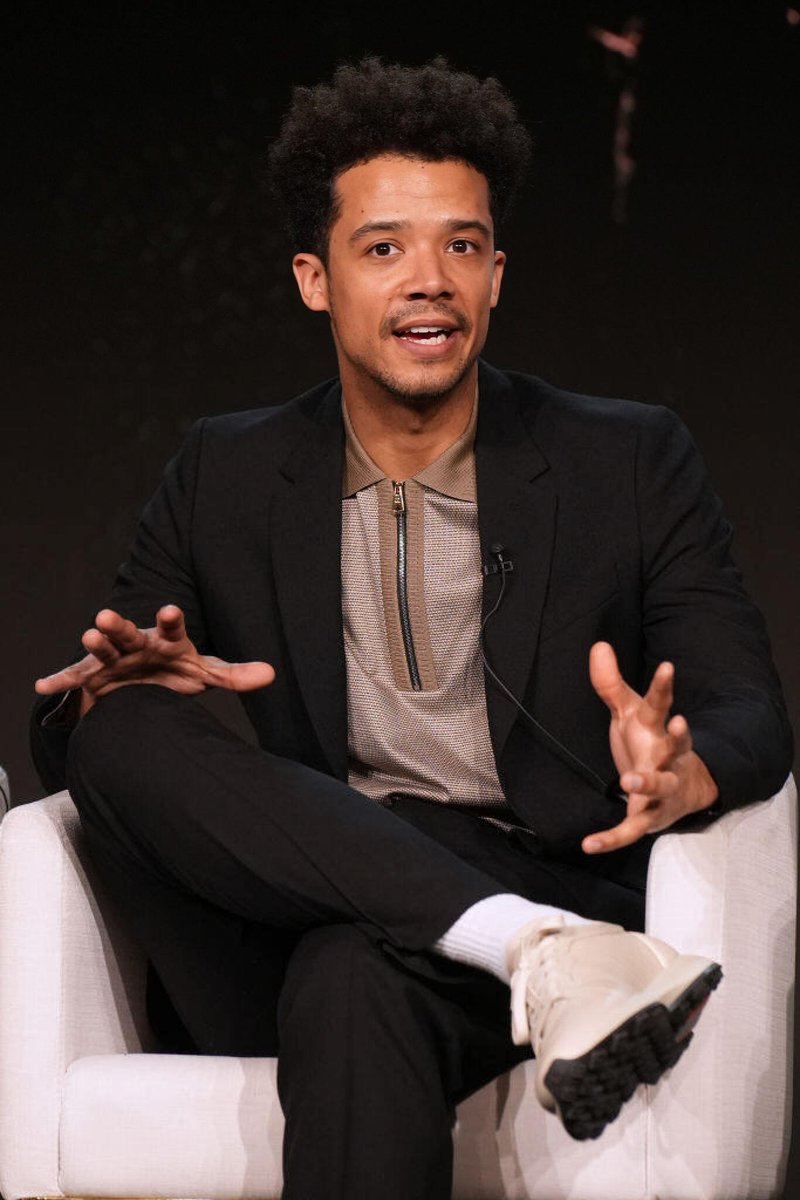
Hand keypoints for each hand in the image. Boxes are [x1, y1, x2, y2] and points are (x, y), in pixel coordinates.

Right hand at [35, 606, 274, 714]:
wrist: (142, 680)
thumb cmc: (175, 671)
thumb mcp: (205, 673)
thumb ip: (234, 675)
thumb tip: (271, 674)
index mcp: (167, 640)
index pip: (172, 628)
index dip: (170, 620)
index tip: (171, 610)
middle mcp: (137, 643)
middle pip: (128, 633)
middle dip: (117, 625)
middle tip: (105, 616)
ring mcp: (114, 658)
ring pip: (102, 649)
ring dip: (94, 643)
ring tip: (87, 635)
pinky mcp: (93, 676)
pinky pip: (75, 679)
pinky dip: (59, 682)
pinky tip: (42, 684)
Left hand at [582, 641, 717, 853]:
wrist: (683, 790)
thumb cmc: (650, 745)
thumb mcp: (629, 713)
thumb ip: (610, 684)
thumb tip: (598, 645)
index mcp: (658, 730)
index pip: (662, 705)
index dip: (664, 686)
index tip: (668, 667)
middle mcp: (667, 759)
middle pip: (675, 746)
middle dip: (679, 736)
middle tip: (681, 721)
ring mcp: (662, 789)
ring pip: (660, 786)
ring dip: (648, 782)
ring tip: (631, 780)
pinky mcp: (649, 818)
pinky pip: (631, 830)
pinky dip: (612, 838)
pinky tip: (589, 845)